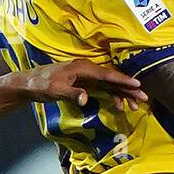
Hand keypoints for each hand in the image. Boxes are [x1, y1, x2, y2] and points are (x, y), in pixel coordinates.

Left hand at [14, 60, 146, 109]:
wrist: (29, 84)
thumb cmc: (41, 85)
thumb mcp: (55, 90)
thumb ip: (72, 94)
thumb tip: (86, 98)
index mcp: (82, 68)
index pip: (106, 75)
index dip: (123, 81)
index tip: (137, 85)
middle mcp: (87, 70)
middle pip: (112, 79)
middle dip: (128, 89)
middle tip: (144, 99)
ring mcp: (86, 76)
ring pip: (109, 85)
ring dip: (123, 94)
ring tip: (135, 106)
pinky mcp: (84, 83)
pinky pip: (103, 89)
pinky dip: (113, 96)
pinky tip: (120, 106)